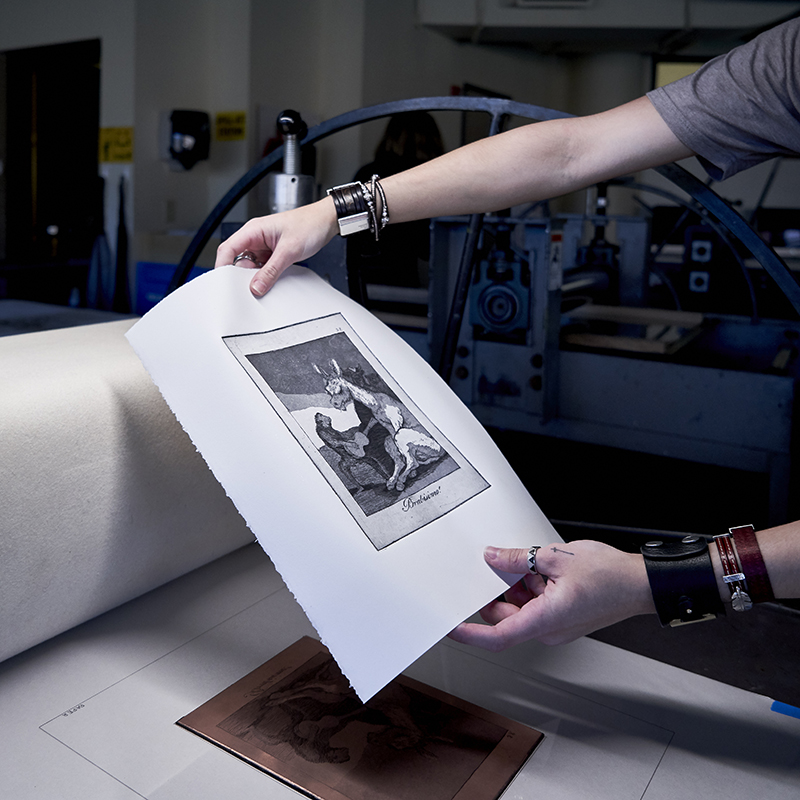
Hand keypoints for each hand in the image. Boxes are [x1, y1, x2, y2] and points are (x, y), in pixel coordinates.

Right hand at [215, 198, 338, 295]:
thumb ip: (271, 271)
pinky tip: (270, 281)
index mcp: (253, 230)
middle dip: (241, 275)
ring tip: (264, 284)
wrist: (326, 222)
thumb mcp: (289, 251)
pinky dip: (264, 276)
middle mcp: (255, 237)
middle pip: (237, 260)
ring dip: (255, 276)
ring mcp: (263, 246)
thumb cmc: (309, 224)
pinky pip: (262, 268)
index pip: (228, 249)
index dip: (222, 267)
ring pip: (250, 266)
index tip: (224, 284)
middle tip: (249, 288)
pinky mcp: (272, 253)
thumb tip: (256, 287)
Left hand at [449, 540, 654, 650]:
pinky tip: (542, 570)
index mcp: (545, 620)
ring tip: (534, 565)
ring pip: (519, 609)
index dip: (469, 634)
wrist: (639, 583)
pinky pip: (534, 605)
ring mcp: (555, 626)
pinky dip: (531, 588)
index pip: (497, 635)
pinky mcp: (561, 618)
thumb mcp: (557, 557)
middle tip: (502, 566)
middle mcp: (548, 630)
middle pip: (505, 616)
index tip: (451, 626)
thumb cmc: (610, 576)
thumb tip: (493, 557)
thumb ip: (519, 558)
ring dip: (517, 587)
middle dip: (497, 592)